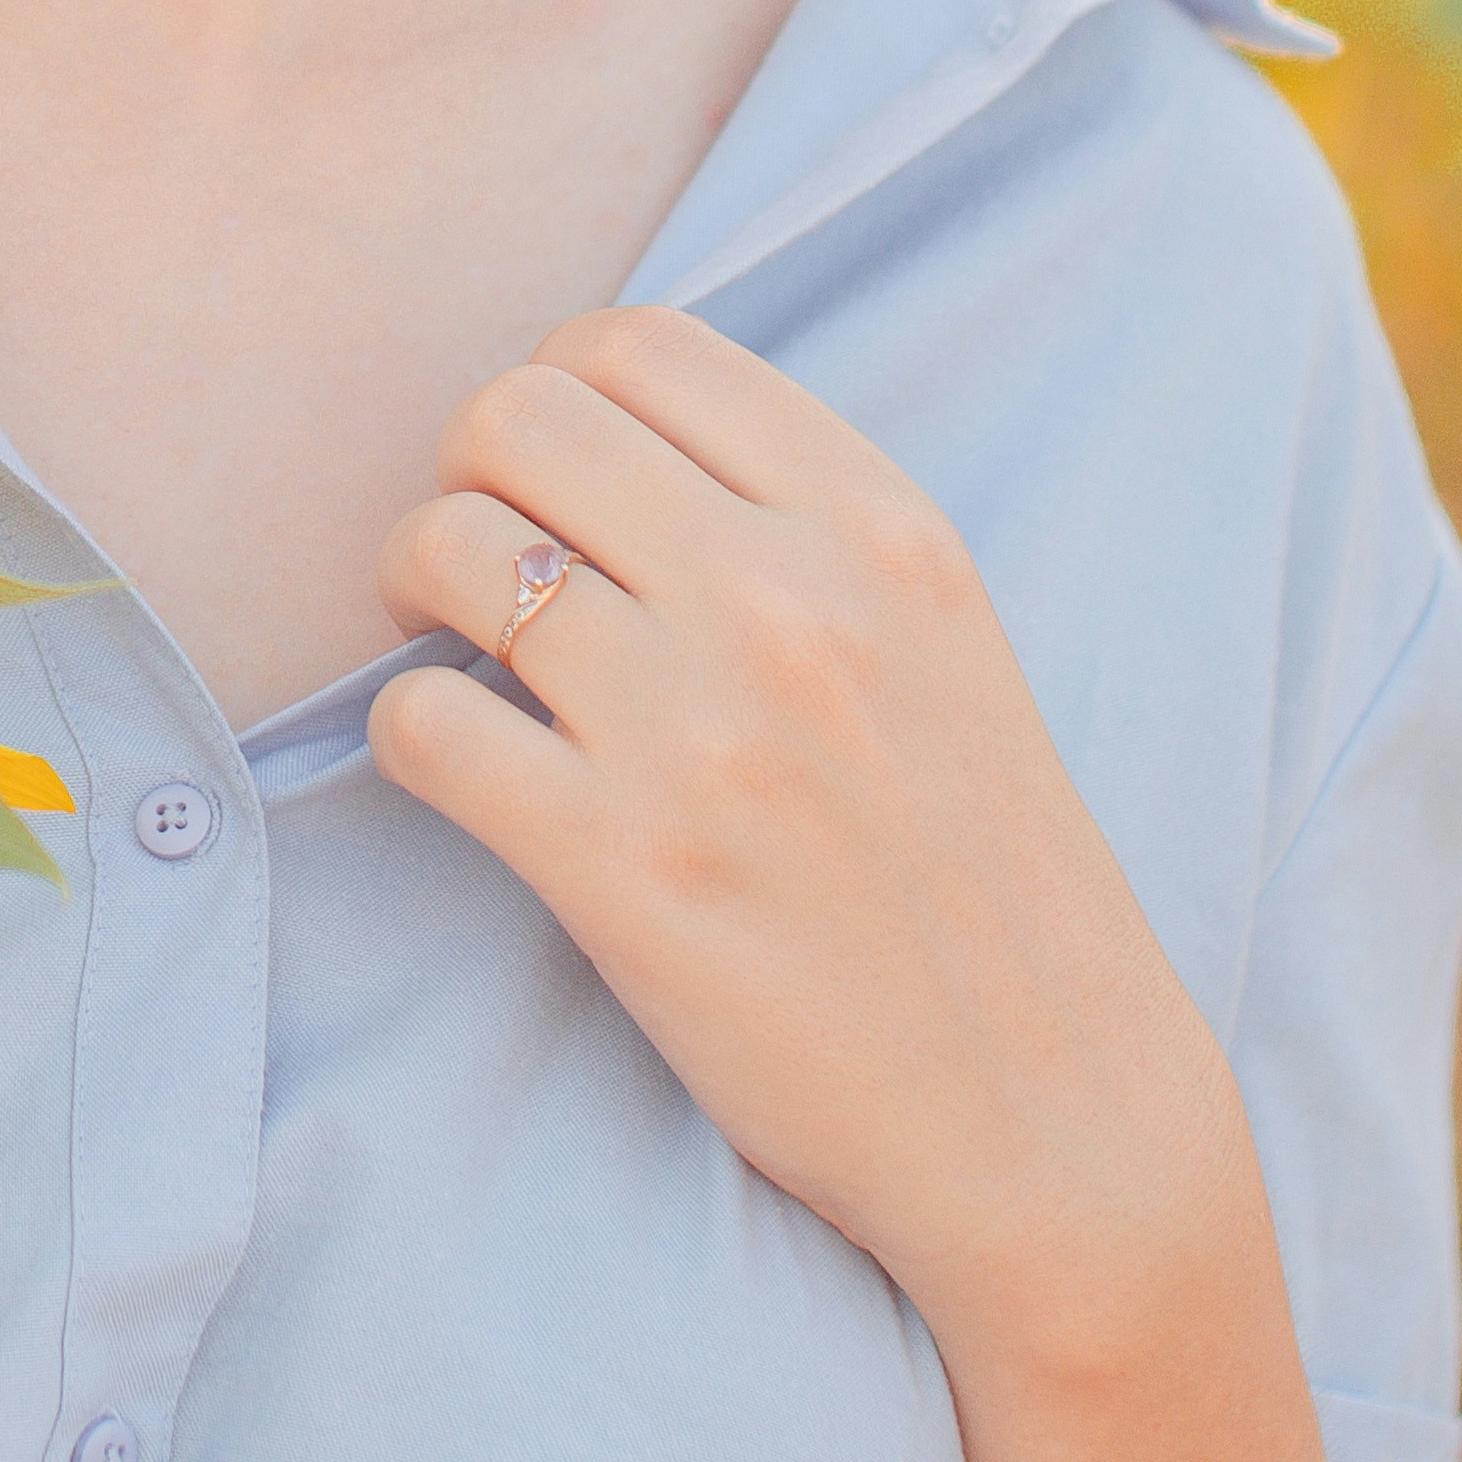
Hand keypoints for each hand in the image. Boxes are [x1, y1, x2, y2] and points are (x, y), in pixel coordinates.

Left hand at [369, 309, 1252, 1358]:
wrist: (1050, 1119)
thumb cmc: (983, 878)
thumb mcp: (939, 642)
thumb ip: (801, 524)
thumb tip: (603, 439)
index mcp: (879, 527)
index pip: (636, 343)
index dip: (555, 391)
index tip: (556, 479)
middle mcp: (788, 602)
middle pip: (515, 416)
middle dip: (467, 474)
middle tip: (483, 566)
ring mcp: (699, 733)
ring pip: (447, 551)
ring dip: (419, 596)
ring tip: (467, 664)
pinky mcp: (621, 869)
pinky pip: (419, 726)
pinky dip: (411, 738)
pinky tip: (472, 775)